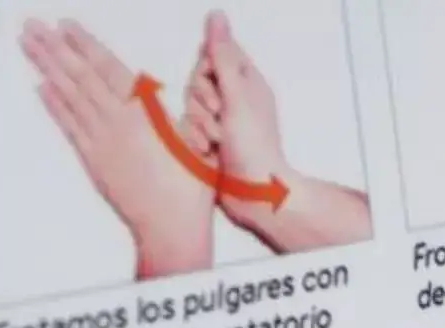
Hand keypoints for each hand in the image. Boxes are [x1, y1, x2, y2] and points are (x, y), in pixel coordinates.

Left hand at [21, 17, 212, 277]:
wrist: (172, 226)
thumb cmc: (189, 187)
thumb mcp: (191, 138)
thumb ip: (162, 112)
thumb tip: (145, 92)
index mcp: (143, 113)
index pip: (106, 68)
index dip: (84, 45)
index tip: (65, 26)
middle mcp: (117, 122)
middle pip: (80, 76)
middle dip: (54, 48)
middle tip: (33, 27)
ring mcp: (101, 140)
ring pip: (69, 96)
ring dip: (47, 68)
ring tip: (29, 46)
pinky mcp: (93, 160)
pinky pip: (69, 126)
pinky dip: (54, 105)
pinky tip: (42, 88)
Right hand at [183, 11, 286, 228]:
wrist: (255, 194)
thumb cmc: (253, 146)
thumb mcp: (236, 96)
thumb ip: (222, 56)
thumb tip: (216, 15)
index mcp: (247, 82)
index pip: (213, 55)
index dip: (206, 69)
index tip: (215, 85)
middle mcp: (235, 98)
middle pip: (197, 79)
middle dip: (202, 100)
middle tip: (219, 117)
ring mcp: (222, 119)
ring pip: (190, 105)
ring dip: (200, 123)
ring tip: (218, 140)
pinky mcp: (211, 139)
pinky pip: (189, 128)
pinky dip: (197, 140)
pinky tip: (210, 152)